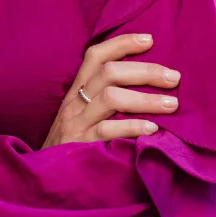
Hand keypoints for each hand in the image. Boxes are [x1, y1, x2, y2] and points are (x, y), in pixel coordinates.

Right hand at [41, 32, 180, 147]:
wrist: (42, 176)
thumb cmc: (70, 144)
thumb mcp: (81, 116)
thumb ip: (103, 100)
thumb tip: (147, 86)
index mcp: (76, 91)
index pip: (96, 56)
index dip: (122, 44)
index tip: (150, 40)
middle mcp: (74, 103)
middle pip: (109, 73)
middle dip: (145, 71)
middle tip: (174, 78)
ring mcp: (76, 124)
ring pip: (111, 98)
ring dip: (146, 99)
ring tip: (172, 104)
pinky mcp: (80, 146)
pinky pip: (108, 131)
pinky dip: (133, 126)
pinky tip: (153, 129)